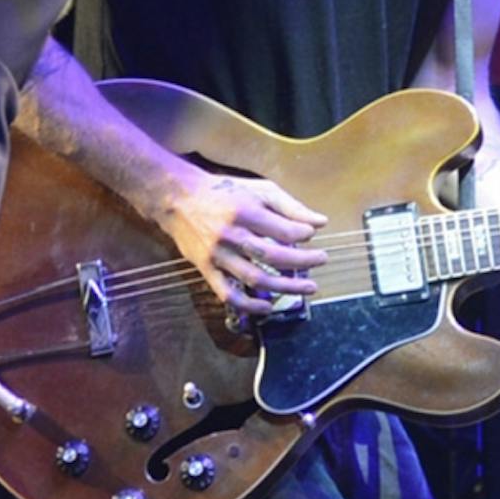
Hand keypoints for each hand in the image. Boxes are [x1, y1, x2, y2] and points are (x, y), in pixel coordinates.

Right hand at [157, 169, 326, 318]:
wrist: (177, 198)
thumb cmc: (222, 192)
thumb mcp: (258, 189)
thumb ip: (290, 206)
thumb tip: (320, 223)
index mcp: (245, 212)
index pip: (283, 231)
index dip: (303, 235)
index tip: (312, 235)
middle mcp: (231, 235)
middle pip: (273, 257)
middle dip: (303, 262)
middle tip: (321, 261)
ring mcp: (217, 255)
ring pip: (255, 278)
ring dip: (285, 287)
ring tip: (307, 288)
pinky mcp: (206, 269)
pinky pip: (228, 293)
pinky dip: (248, 305)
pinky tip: (267, 308)